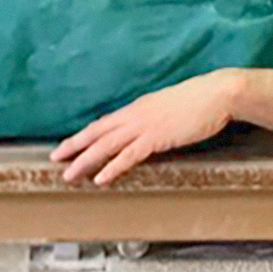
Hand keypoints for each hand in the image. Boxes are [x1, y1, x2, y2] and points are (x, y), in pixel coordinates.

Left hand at [50, 70, 244, 185]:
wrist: (218, 93)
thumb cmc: (201, 100)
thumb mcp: (172, 108)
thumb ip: (158, 118)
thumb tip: (151, 131)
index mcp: (140, 107)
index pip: (105, 122)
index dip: (85, 134)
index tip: (69, 144)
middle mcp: (136, 115)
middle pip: (97, 132)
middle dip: (74, 145)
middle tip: (54, 158)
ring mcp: (145, 125)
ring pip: (106, 145)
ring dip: (85, 160)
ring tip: (69, 174)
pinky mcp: (157, 137)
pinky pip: (129, 155)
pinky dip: (112, 167)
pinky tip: (100, 178)